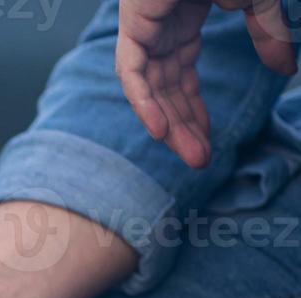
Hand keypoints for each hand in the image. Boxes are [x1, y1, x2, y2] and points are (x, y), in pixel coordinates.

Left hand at [117, 0, 295, 168]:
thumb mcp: (257, 1)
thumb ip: (267, 33)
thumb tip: (285, 70)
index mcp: (181, 21)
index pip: (181, 78)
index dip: (195, 111)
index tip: (210, 143)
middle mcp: (159, 28)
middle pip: (165, 89)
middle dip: (184, 126)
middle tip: (201, 160)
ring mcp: (144, 26)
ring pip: (150, 87)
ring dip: (170, 123)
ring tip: (194, 156)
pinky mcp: (135, 23)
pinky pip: (133, 72)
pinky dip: (146, 102)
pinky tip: (162, 130)